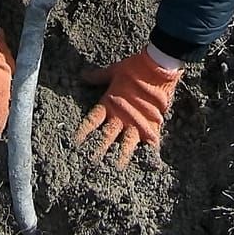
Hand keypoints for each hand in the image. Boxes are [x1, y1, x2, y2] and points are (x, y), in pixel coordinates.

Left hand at [74, 49, 180, 167]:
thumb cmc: (134, 67)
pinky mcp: (152, 123)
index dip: (83, 131)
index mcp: (110, 103)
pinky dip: (150, 150)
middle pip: (106, 136)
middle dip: (98, 149)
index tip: (75, 142)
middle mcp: (121, 115)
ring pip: (126, 143)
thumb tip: (83, 76)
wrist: (158, 66)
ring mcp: (137, 121)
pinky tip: (150, 162)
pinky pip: (151, 141)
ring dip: (121, 156)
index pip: (92, 120)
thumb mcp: (113, 71)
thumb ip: (98, 77)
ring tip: (117, 169)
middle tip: (91, 163)